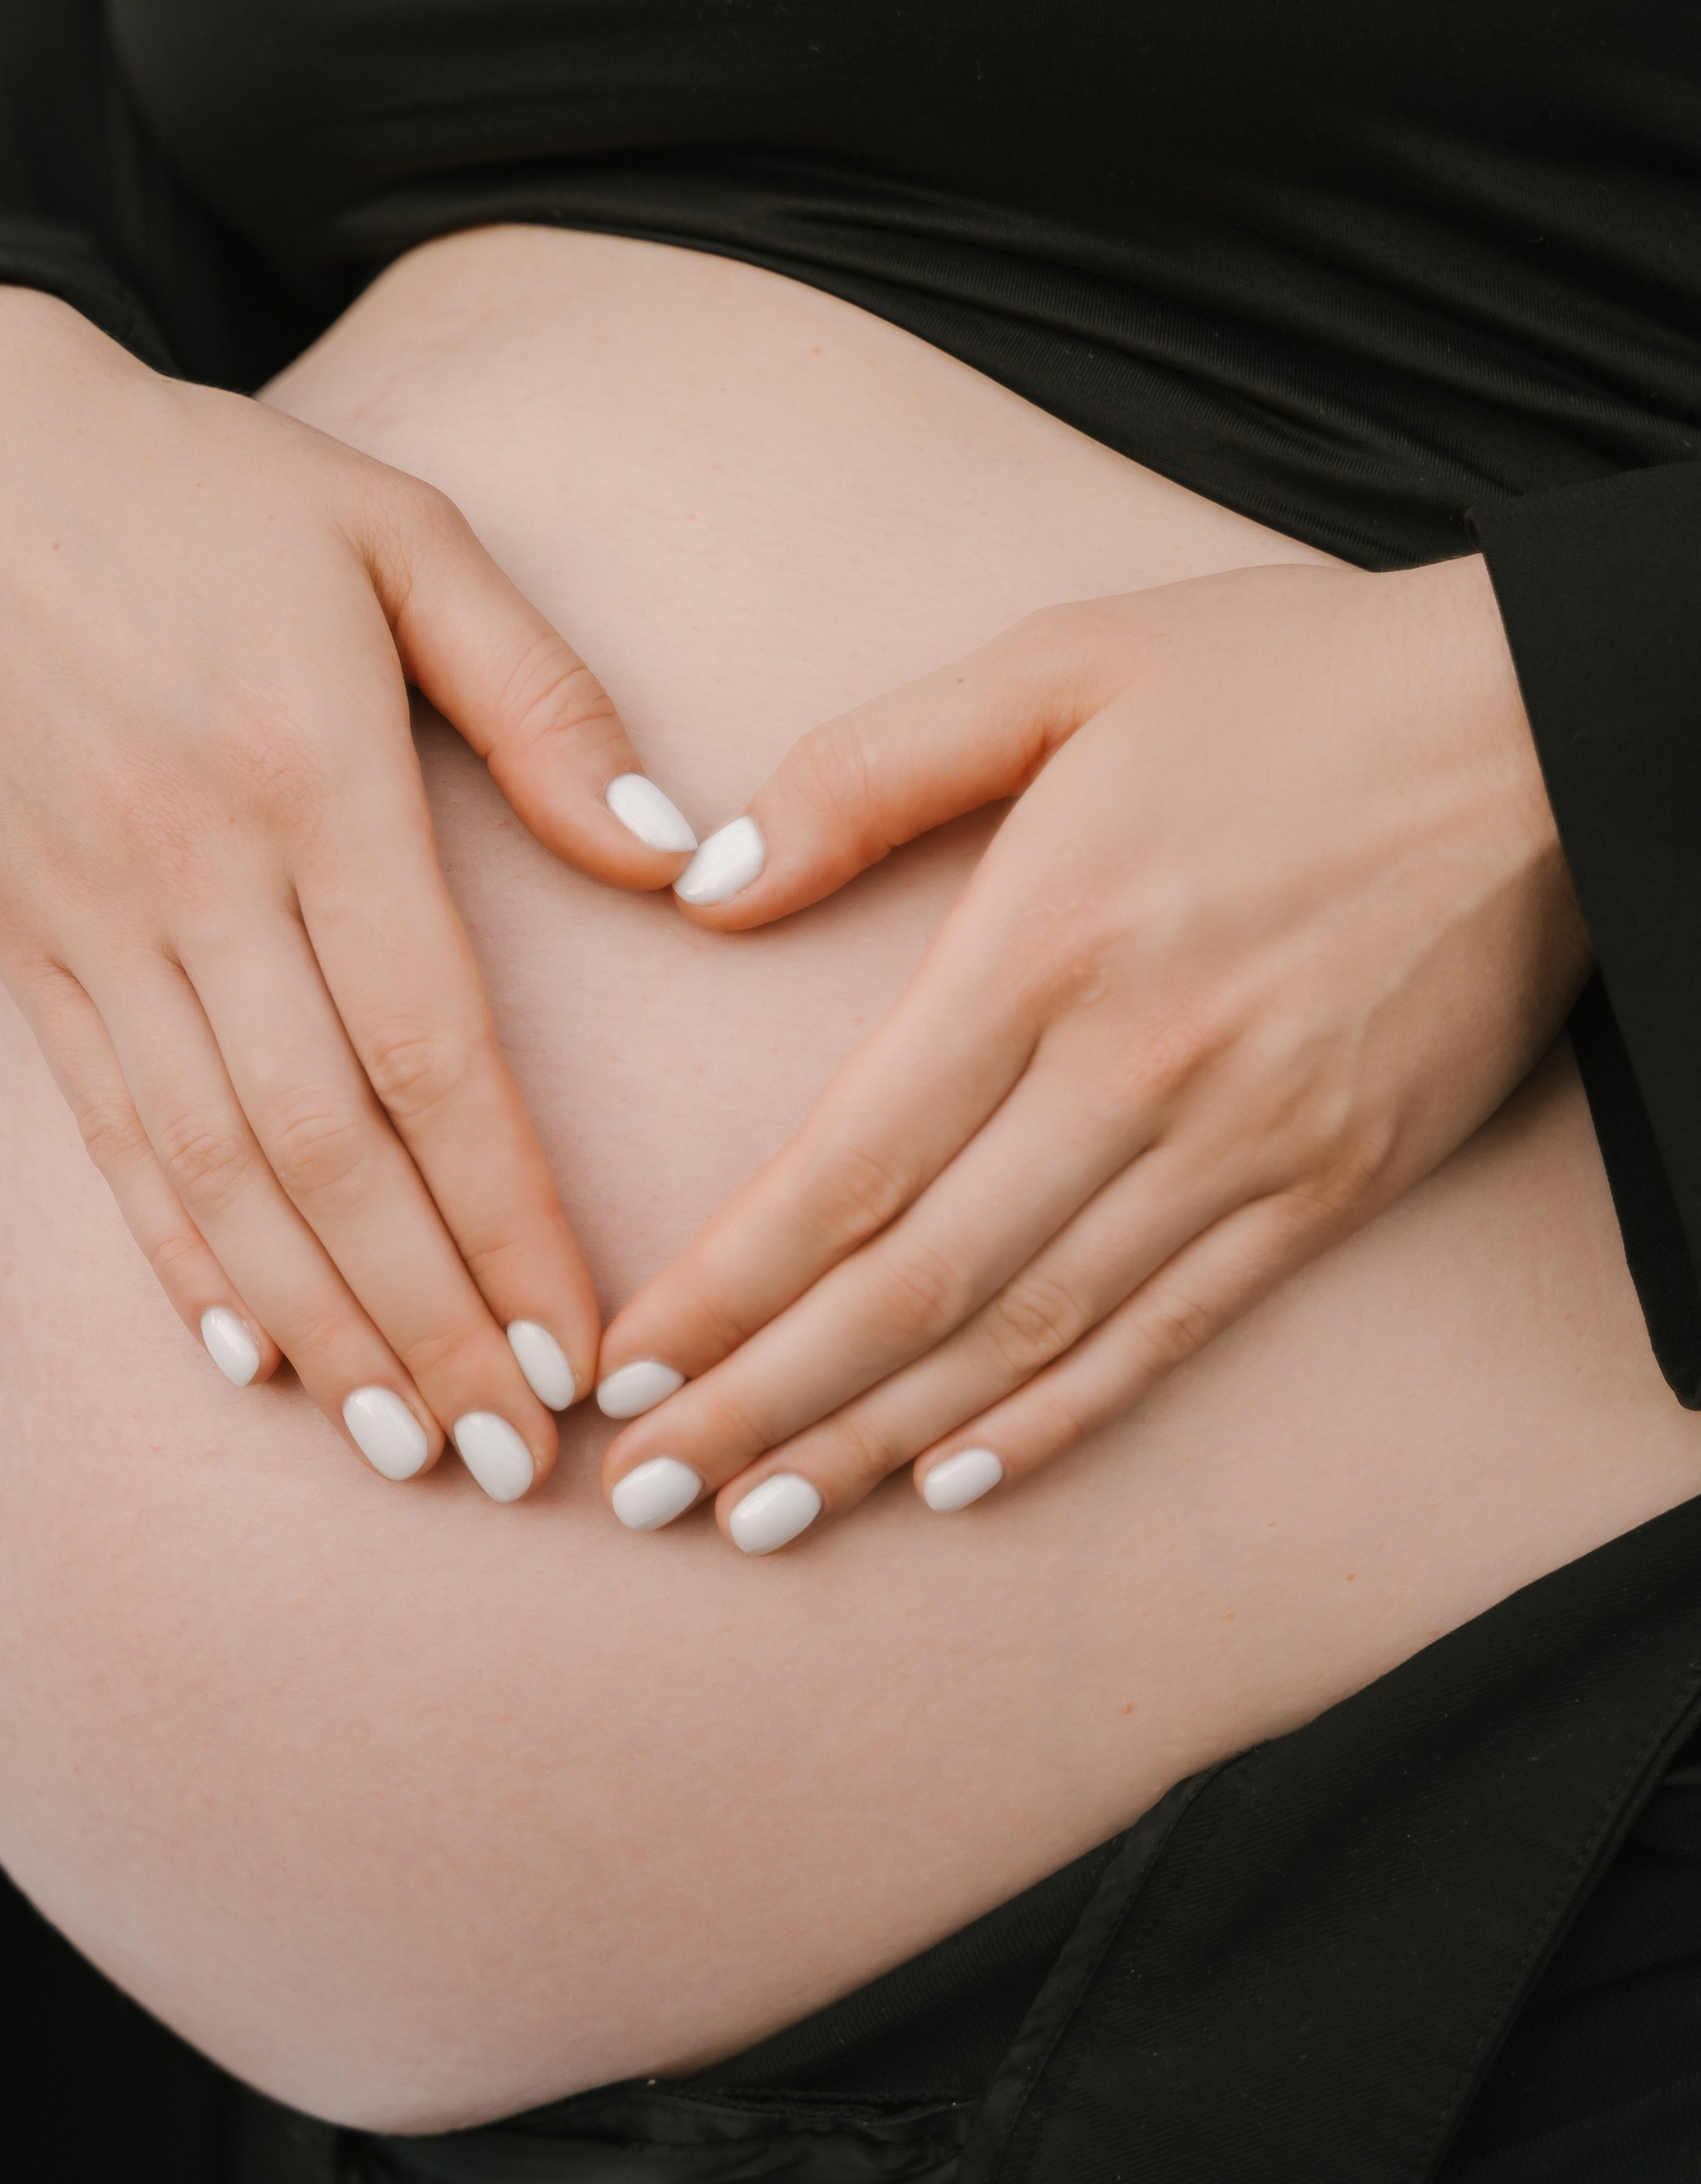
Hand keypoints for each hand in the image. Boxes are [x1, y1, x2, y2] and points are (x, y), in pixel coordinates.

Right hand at [0, 286, 698, 1499]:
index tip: (578, 1341)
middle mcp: (197, 873)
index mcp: (313, 775)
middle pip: (325, 1147)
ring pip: (211, 1169)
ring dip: (312, 1321)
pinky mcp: (28, 942)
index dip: (504, 1215)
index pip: (429, 1048)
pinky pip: (104, 1130)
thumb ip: (546, 701)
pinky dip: (174, 1252)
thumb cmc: (210, 491)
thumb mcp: (406, 533)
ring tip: (399, 1442)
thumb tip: (678, 865)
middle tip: (509, 1454)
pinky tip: (246, 1351)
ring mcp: (97, 922)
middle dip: (425, 1318)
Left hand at [595, 556, 1588, 1549]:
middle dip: (765, 1401)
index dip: (727, 1286)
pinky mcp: (1336, 1182)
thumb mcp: (1059, 662)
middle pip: (917, 1283)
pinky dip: (1061, 1419)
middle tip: (648, 1495)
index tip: (625, 1365)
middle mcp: (1135, 1067)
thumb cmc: (1290, 678)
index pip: (848, 1164)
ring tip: (766, 1521)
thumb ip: (868, 771)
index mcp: (1044, 940)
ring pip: (1032, 1333)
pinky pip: (1174, 1332)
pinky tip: (959, 1478)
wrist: (1557, 722)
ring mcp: (1246, 1141)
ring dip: (881, 1439)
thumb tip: (706, 890)